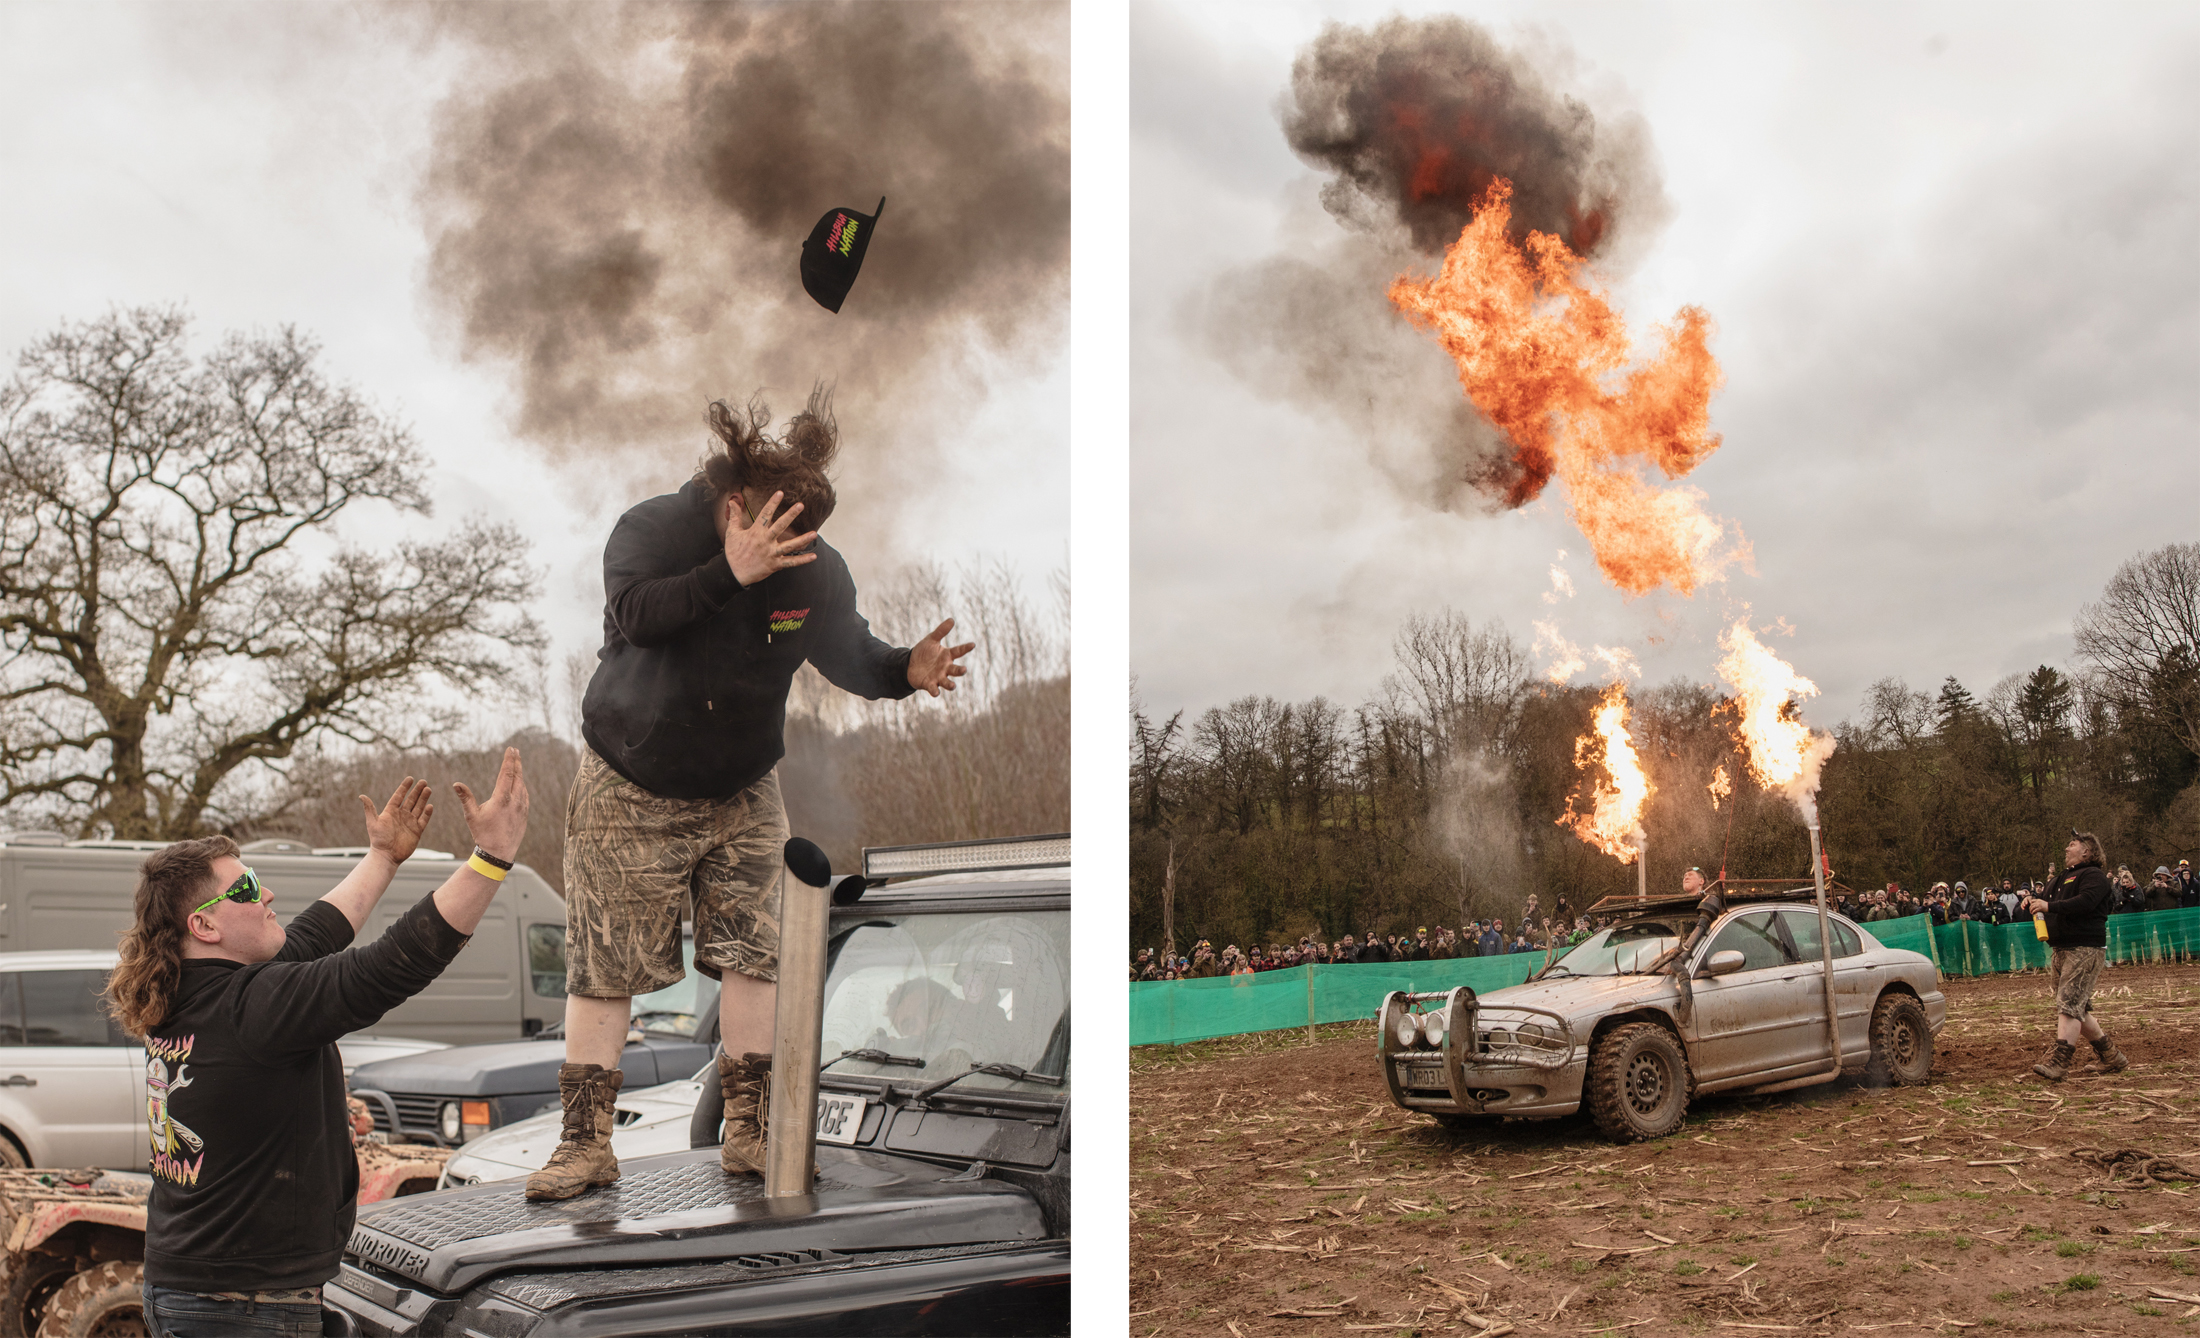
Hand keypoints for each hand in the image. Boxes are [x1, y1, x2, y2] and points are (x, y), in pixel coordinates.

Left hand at [361, 777, 432, 863]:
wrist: (386, 855)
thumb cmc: (378, 840)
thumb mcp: (373, 822)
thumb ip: (369, 809)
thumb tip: (361, 795)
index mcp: (391, 812)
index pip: (399, 796)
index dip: (404, 787)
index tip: (410, 778)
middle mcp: (401, 815)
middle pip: (411, 800)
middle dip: (417, 791)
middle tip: (423, 781)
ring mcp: (410, 823)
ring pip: (418, 808)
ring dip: (423, 799)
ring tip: (428, 789)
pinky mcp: (417, 831)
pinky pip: (423, 820)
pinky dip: (427, 813)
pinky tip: (430, 806)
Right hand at [454, 747, 527, 862]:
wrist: (499, 853)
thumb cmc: (483, 834)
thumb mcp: (471, 815)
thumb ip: (466, 797)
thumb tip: (456, 784)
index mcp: (502, 798)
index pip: (507, 773)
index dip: (509, 760)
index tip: (510, 749)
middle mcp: (515, 800)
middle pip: (517, 776)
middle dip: (516, 762)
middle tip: (515, 751)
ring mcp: (522, 807)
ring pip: (522, 785)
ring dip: (519, 774)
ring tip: (516, 765)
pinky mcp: (525, 813)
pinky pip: (525, 795)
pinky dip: (522, 786)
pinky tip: (519, 784)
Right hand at [722, 490, 817, 585]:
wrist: (733, 573)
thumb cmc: (733, 552)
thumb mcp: (732, 532)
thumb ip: (734, 516)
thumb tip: (732, 501)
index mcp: (755, 532)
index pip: (765, 514)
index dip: (772, 503)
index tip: (780, 493)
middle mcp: (765, 541)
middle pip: (780, 526)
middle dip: (790, 515)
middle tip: (800, 505)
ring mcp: (771, 553)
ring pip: (790, 545)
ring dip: (803, 540)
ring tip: (814, 533)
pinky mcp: (775, 564)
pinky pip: (791, 562)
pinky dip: (802, 560)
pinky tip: (813, 556)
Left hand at [907, 618, 974, 696]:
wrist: (909, 665)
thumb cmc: (923, 652)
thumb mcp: (931, 640)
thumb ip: (941, 631)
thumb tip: (952, 619)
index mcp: (947, 655)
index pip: (958, 651)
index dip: (965, 648)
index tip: (972, 644)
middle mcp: (945, 667)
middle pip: (955, 670)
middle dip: (960, 670)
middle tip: (964, 670)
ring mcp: (938, 677)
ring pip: (947, 682)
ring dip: (950, 684)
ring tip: (953, 686)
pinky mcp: (930, 684)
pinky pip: (934, 689)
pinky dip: (935, 691)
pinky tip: (936, 692)